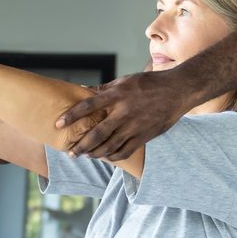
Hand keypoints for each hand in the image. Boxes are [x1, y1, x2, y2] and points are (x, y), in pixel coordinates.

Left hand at [55, 69, 193, 160]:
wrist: (178, 90)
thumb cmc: (150, 83)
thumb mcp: (126, 80)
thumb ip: (105, 88)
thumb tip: (84, 91)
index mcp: (118, 94)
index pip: (89, 106)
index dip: (71, 115)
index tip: (58, 124)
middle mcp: (125, 111)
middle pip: (97, 133)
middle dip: (81, 145)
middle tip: (70, 152)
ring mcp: (135, 125)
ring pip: (110, 145)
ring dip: (95, 153)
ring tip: (85, 155)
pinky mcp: (145, 135)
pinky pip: (125, 150)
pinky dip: (113, 156)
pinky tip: (105, 157)